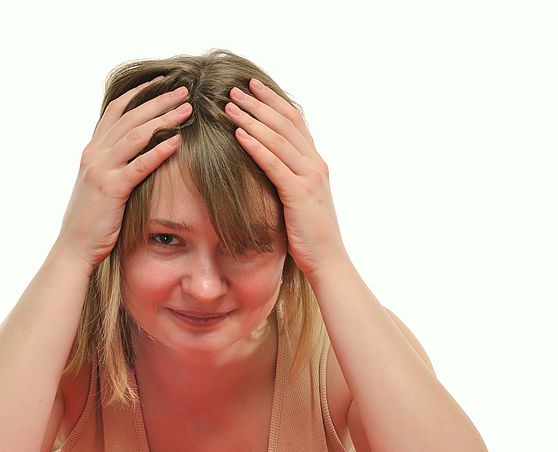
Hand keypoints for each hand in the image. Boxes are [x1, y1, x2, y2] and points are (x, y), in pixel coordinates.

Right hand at [53, 76, 193, 268]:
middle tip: (184, 90)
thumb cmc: (92, 219)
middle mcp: (94, 154)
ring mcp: (101, 170)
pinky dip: (159, 150)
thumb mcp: (99, 185)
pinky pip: (140, 164)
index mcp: (92, 150)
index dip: (138, 93)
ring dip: (164, 119)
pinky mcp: (112, 188)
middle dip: (158, 100)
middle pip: (130, 117)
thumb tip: (132, 153)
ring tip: (187, 110)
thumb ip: (112, 164)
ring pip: (136, 135)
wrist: (75, 246)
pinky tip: (177, 141)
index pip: (115, 111)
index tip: (160, 82)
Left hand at [224, 78, 348, 282]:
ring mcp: (309, 178)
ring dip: (252, 119)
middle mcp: (315, 164)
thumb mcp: (301, 199)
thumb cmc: (310, 234)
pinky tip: (238, 134)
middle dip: (259, 103)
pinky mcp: (299, 193)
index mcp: (316, 163)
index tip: (253, 86)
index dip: (274, 101)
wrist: (328, 259)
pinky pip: (274, 164)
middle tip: (234, 89)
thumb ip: (290, 177)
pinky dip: (255, 146)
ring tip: (229, 105)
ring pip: (278, 139)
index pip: (295, 121)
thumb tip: (267, 165)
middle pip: (285, 123)